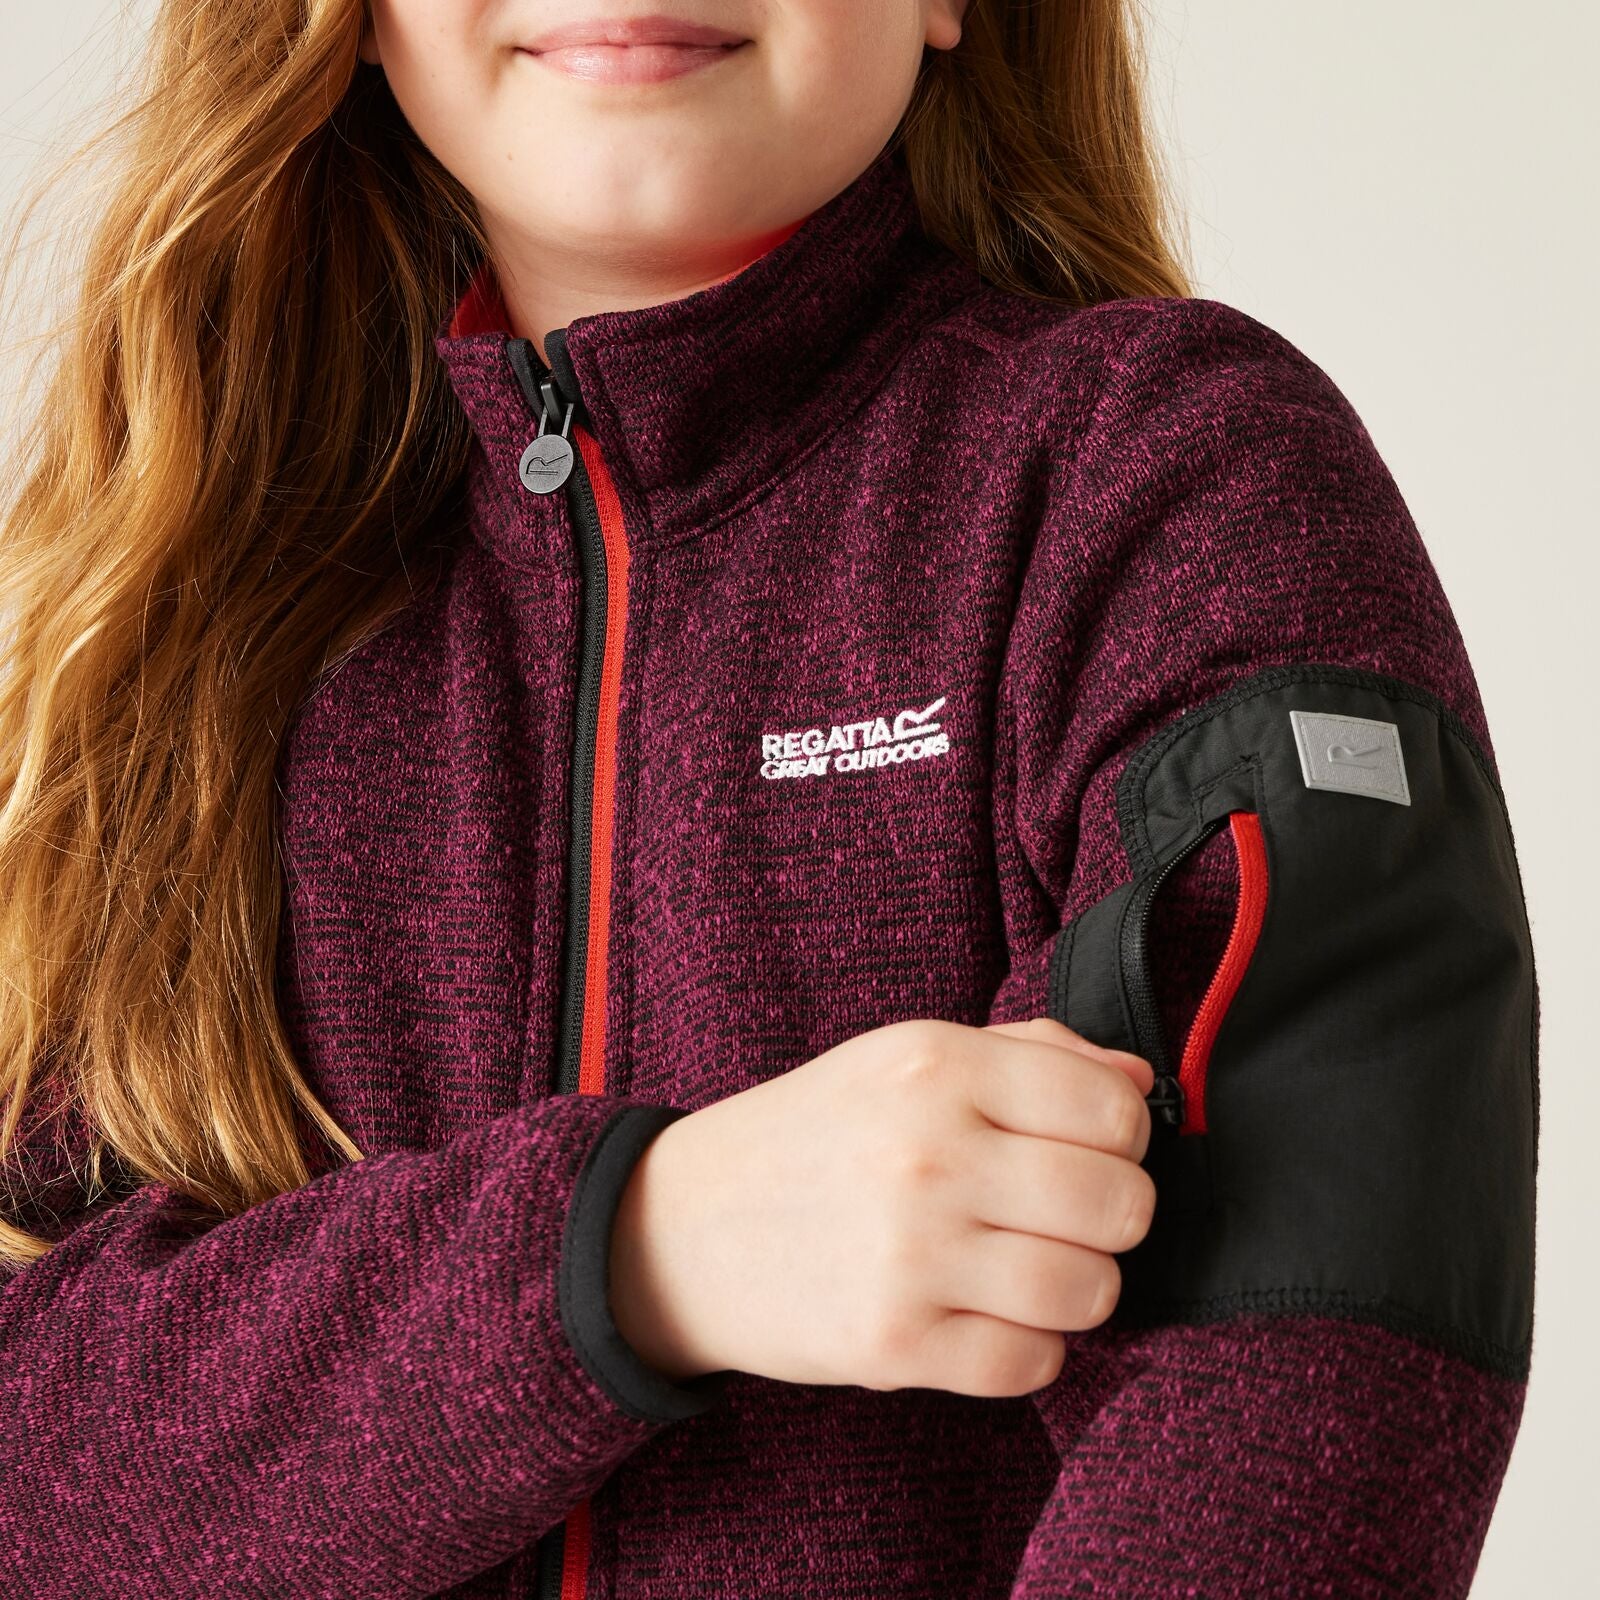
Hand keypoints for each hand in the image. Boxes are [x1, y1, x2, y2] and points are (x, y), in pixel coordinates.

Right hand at [608, 1016, 1156, 1397]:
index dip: (1122, 1136)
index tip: (1087, 1146)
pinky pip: (1032, 1363)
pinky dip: (1030, 1347)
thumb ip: (1032, 1053)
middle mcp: (928, 1153)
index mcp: (937, 1065)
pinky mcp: (893, 1344)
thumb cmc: (818, 1133)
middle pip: (1119, 1204)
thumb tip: (1140, 1082)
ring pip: (1090, 1290)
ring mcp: (910, 1254)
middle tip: (1065, 1214)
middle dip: (1113, 1215)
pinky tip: (988, 1314)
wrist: (686, 1225)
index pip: (1114, 1109)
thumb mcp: (907, 1056)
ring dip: (1077, 1286)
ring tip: (1027, 1266)